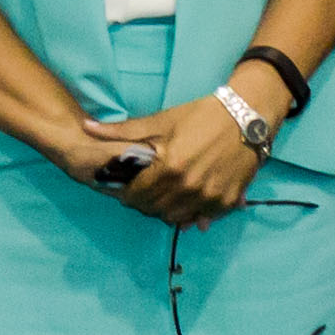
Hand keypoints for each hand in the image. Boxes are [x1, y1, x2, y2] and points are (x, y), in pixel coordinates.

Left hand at [77, 99, 263, 229]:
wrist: (247, 116)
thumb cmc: (200, 115)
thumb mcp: (161, 120)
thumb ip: (123, 131)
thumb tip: (88, 129)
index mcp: (169, 168)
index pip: (136, 195)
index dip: (125, 194)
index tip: (123, 188)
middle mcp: (189, 188)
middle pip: (155, 210)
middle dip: (143, 203)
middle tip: (141, 192)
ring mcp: (210, 198)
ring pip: (177, 218)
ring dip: (166, 211)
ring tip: (162, 196)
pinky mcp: (228, 202)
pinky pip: (203, 218)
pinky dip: (192, 214)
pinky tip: (186, 201)